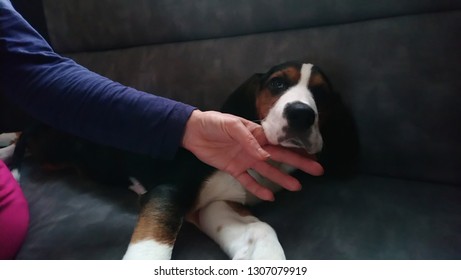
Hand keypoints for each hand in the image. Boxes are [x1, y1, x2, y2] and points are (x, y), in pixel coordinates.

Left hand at [182, 110, 323, 200]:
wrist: (192, 131)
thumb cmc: (213, 122)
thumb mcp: (231, 125)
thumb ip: (248, 139)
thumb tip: (265, 155)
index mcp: (257, 134)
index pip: (280, 142)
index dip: (296, 148)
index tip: (312, 154)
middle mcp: (255, 148)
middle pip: (280, 157)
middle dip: (298, 163)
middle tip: (316, 170)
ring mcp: (245, 159)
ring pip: (267, 171)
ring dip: (281, 179)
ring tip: (297, 187)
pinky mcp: (233, 169)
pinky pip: (248, 181)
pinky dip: (258, 188)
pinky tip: (270, 196)